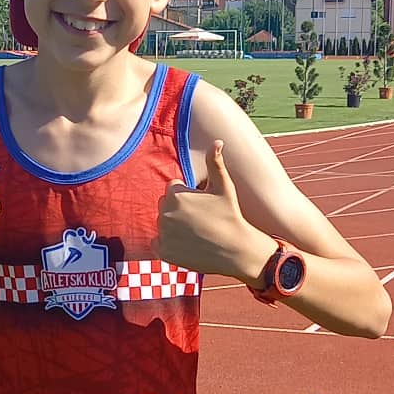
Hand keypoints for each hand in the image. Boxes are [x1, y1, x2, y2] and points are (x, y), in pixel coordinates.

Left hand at [157, 139, 269, 280]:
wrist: (235, 250)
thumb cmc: (230, 215)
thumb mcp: (224, 187)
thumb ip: (215, 163)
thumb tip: (217, 141)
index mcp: (175, 195)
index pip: (172, 189)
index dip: (189, 196)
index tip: (202, 205)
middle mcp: (165, 213)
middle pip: (165, 205)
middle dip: (178, 209)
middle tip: (200, 219)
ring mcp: (163, 233)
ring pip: (163, 224)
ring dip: (174, 226)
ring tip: (196, 232)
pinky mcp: (163, 252)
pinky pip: (158, 243)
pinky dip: (168, 244)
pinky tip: (187, 244)